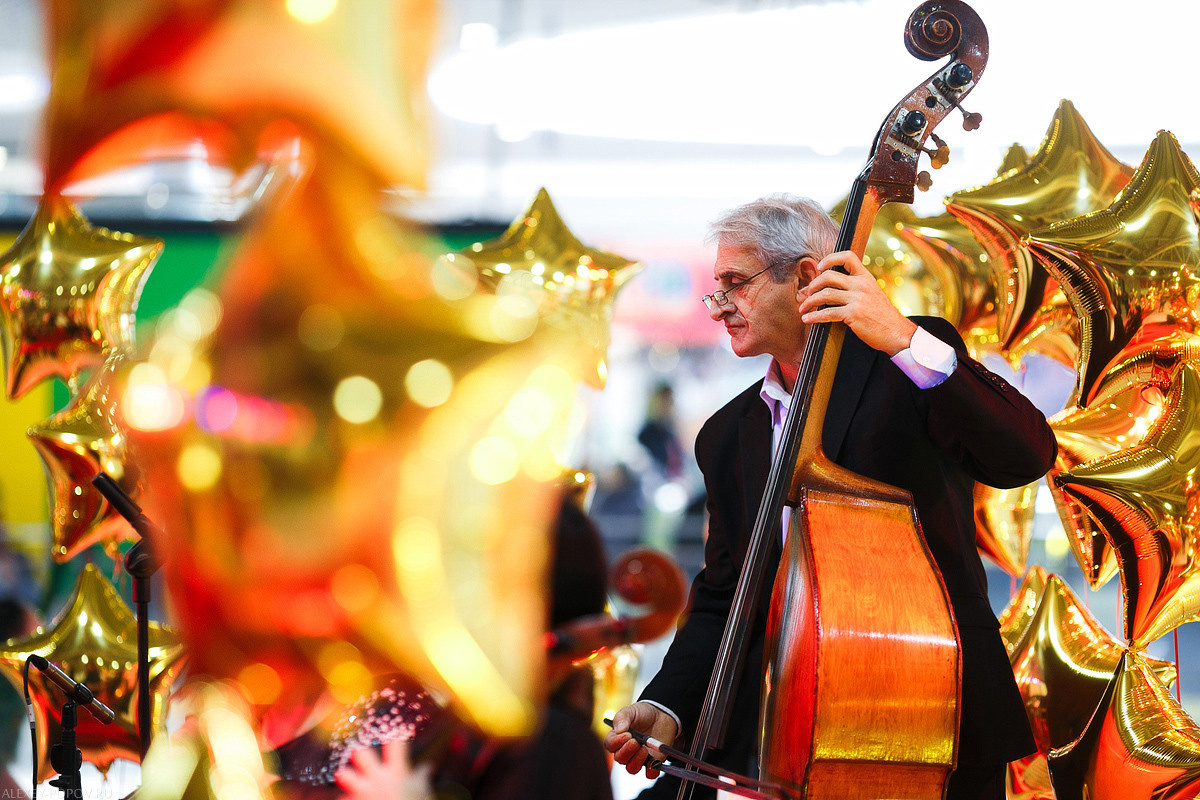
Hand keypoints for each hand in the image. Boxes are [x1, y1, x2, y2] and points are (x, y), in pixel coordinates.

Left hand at [335, 739, 431, 799]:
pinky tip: (351, 799)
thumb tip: (428, 767)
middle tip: (360, 754)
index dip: (395, 741)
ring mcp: (363, 792)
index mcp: (396, 772)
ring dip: (346, 776)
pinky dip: (348, 798)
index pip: (395, 746)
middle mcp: (377, 778)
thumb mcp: (423, 792)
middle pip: (361, 754)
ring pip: (345, 775)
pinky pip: (344, 798)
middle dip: (360, 753)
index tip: (396, 741)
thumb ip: (422, 777)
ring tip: (345, 776)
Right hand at [604, 702, 677, 779]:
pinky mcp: (652, 763)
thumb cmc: (642, 713)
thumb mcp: (632, 710)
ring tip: (644, 749)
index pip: (610, 745)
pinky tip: (654, 762)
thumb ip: (622, 717)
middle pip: (620, 759)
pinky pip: (650, 774)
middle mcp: (626, 751)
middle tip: (635, 741)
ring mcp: (639, 758)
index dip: (616, 742)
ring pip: (632, 768)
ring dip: (637, 761)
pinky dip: (652, 771)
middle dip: (627, 751)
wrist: (661, 715)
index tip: (627, 734)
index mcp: (617, 738)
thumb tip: (619, 730)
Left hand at [797, 250, 917, 355]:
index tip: (819, 267)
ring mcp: (857, 299)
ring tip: (803, 308)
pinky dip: (814, 316)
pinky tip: (807, 319)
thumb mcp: (872, 294)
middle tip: (807, 293)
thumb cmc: (882, 316)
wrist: (896, 332)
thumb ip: (857, 287)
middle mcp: (861, 285)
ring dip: (809, 301)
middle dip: (813, 285)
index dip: (830, 259)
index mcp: (866, 277)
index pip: (847, 256)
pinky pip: (827, 313)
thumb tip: (834, 287)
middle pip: (829, 276)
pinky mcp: (853, 314)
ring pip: (825, 294)